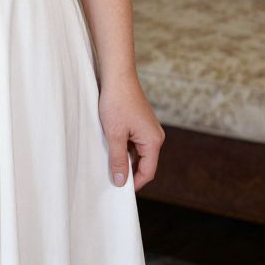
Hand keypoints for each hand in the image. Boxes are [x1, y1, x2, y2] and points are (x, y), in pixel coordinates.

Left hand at [97, 72, 164, 191]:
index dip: (134, 182)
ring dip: (125, 156)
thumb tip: (121, 182)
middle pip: (144, 162)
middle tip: (112, 176)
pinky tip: (110, 143)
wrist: (117, 74)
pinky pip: (135, 140)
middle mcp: (155, 135)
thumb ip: (118, 159)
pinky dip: (124, 145)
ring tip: (109, 159)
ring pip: (138, 151)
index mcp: (153, 141)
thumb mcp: (114, 134)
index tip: (119, 189)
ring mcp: (148, 127)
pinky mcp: (140, 120)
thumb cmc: (116, 102)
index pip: (147, 171)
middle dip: (129, 170)